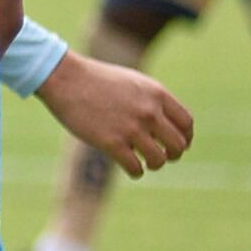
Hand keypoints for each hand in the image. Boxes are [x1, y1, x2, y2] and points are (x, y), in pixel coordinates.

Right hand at [35, 51, 192, 178]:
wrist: (64, 77)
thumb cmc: (94, 78)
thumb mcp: (131, 82)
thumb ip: (150, 99)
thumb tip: (162, 122)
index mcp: (157, 94)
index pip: (186, 124)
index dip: (185, 138)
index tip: (178, 144)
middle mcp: (149, 112)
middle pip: (177, 145)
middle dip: (172, 155)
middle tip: (162, 156)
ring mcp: (131, 128)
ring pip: (159, 159)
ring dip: (154, 165)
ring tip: (144, 163)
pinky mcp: (111, 143)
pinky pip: (135, 167)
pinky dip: (136, 172)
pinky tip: (131, 168)